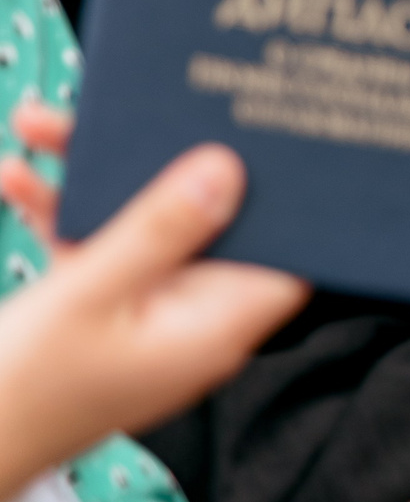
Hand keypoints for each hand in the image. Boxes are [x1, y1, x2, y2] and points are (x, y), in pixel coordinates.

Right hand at [0, 102, 308, 500]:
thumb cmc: (21, 395)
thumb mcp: (90, 295)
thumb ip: (160, 229)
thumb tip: (227, 169)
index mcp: (215, 324)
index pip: (288, 252)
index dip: (290, 197)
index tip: (280, 137)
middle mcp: (191, 317)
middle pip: (204, 221)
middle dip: (166, 160)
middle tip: (141, 106)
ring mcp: (145, 313)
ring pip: (140, 225)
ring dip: (92, 177)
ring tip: (45, 121)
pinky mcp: (101, 312)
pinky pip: (96, 248)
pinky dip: (61, 212)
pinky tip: (17, 175)